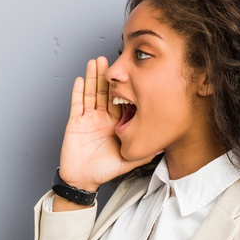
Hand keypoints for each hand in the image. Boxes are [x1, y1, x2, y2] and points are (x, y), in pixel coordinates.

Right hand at [58, 56, 155, 192]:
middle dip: (106, 76)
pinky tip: (81, 79)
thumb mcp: (127, 161)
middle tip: (110, 59)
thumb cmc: (103, 171)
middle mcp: (101, 118)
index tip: (130, 74)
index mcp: (115, 124)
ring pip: (90, 93)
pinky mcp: (75, 123)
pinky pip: (76, 104)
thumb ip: (144, 154)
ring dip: (92, 77)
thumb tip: (163, 148)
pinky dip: (78, 92)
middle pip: (104, 92)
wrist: (83, 179)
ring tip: (95, 62)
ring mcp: (88, 119)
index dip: (124, 88)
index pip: (121, 102)